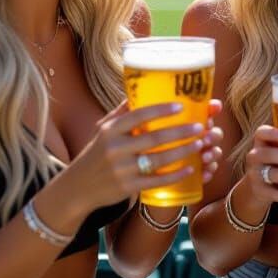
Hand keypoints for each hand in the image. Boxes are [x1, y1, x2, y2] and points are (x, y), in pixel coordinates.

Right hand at [72, 100, 221, 210]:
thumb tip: (140, 89)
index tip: (180, 106)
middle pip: (153, 138)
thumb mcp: (103, 130)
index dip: (160, 110)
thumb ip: (122, 112)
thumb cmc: (96, 153)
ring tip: (200, 144)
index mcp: (110, 131)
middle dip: (180, 132)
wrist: (78, 188)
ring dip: (182, 151)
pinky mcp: (127, 188)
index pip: (138, 116)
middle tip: (199, 126)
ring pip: (158, 160)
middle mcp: (115, 149)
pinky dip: (175, 176)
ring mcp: (122, 170)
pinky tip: (190, 169)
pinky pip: (156, 181)